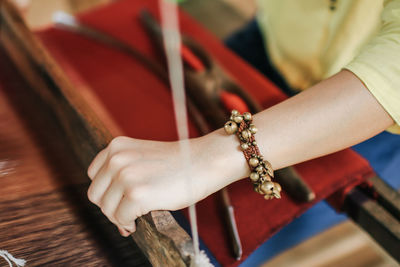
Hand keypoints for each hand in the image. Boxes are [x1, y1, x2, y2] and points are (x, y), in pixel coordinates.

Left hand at [87, 134, 238, 235]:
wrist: (204, 162)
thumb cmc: (179, 164)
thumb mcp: (143, 157)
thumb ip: (124, 171)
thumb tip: (111, 205)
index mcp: (117, 146)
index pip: (94, 175)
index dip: (106, 192)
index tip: (119, 200)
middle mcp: (117, 158)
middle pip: (96, 194)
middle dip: (111, 207)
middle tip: (127, 213)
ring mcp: (126, 175)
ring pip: (107, 209)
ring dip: (119, 217)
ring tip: (135, 216)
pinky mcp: (137, 194)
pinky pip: (121, 218)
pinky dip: (129, 223)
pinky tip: (139, 220)